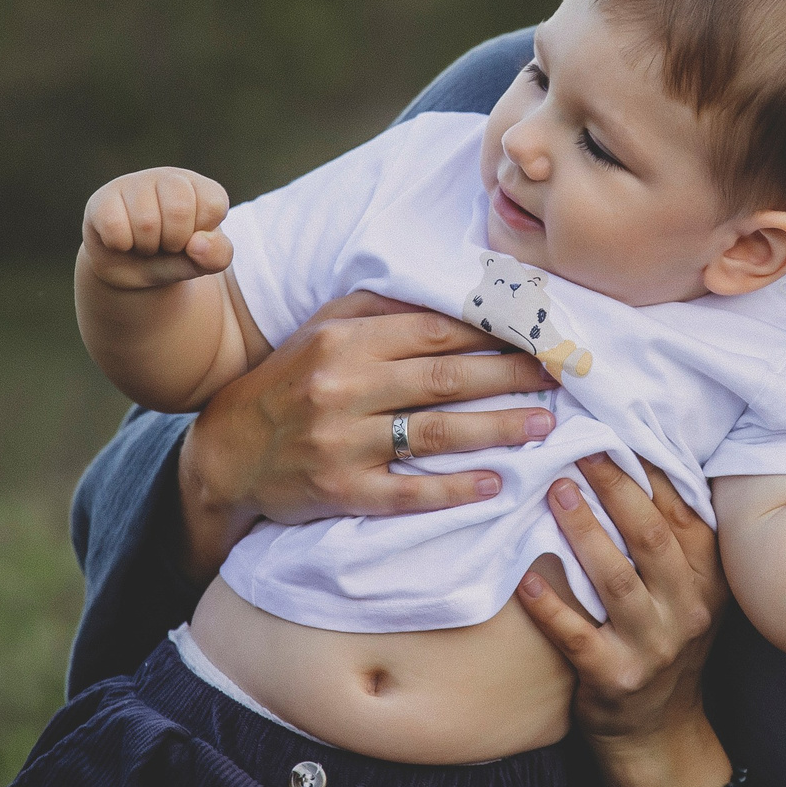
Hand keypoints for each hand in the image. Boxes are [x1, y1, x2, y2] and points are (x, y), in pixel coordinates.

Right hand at [82, 168, 233, 288]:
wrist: (130, 270)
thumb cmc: (172, 259)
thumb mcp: (201, 262)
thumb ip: (217, 256)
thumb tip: (198, 244)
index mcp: (200, 188)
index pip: (213, 204)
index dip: (202, 236)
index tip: (191, 241)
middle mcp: (169, 177)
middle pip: (179, 209)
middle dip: (173, 242)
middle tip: (165, 245)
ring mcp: (134, 183)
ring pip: (146, 221)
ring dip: (146, 247)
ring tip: (144, 244)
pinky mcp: (102, 198)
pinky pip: (115, 226)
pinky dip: (120, 245)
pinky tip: (121, 241)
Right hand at [175, 292, 557, 581]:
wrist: (225, 452)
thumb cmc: (288, 382)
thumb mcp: (323, 331)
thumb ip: (381, 311)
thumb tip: (455, 294)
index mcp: (346, 341)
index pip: (436, 330)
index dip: (493, 332)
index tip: (538, 333)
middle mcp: (344, 386)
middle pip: (446, 377)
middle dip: (510, 375)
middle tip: (561, 374)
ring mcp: (342, 442)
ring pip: (436, 432)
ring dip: (498, 428)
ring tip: (546, 425)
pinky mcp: (340, 491)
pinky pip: (407, 491)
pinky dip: (454, 488)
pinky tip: (495, 484)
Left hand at [514, 453, 726, 748]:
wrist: (659, 731)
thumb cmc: (664, 640)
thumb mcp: (686, 588)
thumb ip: (669, 534)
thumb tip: (633, 455)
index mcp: (707, 577)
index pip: (680, 511)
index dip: (648, 468)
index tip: (615, 429)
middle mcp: (688, 608)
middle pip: (651, 537)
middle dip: (615, 488)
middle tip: (580, 448)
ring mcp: (653, 645)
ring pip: (616, 579)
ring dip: (583, 533)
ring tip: (554, 492)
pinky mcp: (615, 676)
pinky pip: (577, 634)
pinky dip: (550, 604)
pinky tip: (525, 577)